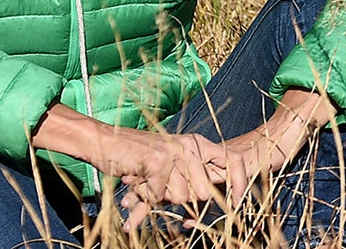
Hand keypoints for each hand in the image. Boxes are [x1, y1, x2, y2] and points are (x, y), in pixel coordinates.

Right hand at [102, 129, 232, 230]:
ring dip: (161, 198)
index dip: (241, 183)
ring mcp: (174, 152)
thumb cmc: (137, 156)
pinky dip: (145, 196)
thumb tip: (209, 203)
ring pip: (181, 197)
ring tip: (147, 183)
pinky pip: (158, 196)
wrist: (104, 141)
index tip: (239, 202)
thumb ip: (190, 178)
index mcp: (198, 143)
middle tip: (164, 192)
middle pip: (205, 191)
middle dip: (187, 203)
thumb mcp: (170, 163)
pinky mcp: (157, 162)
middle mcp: (190, 145)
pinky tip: (137, 181)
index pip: (234, 160)